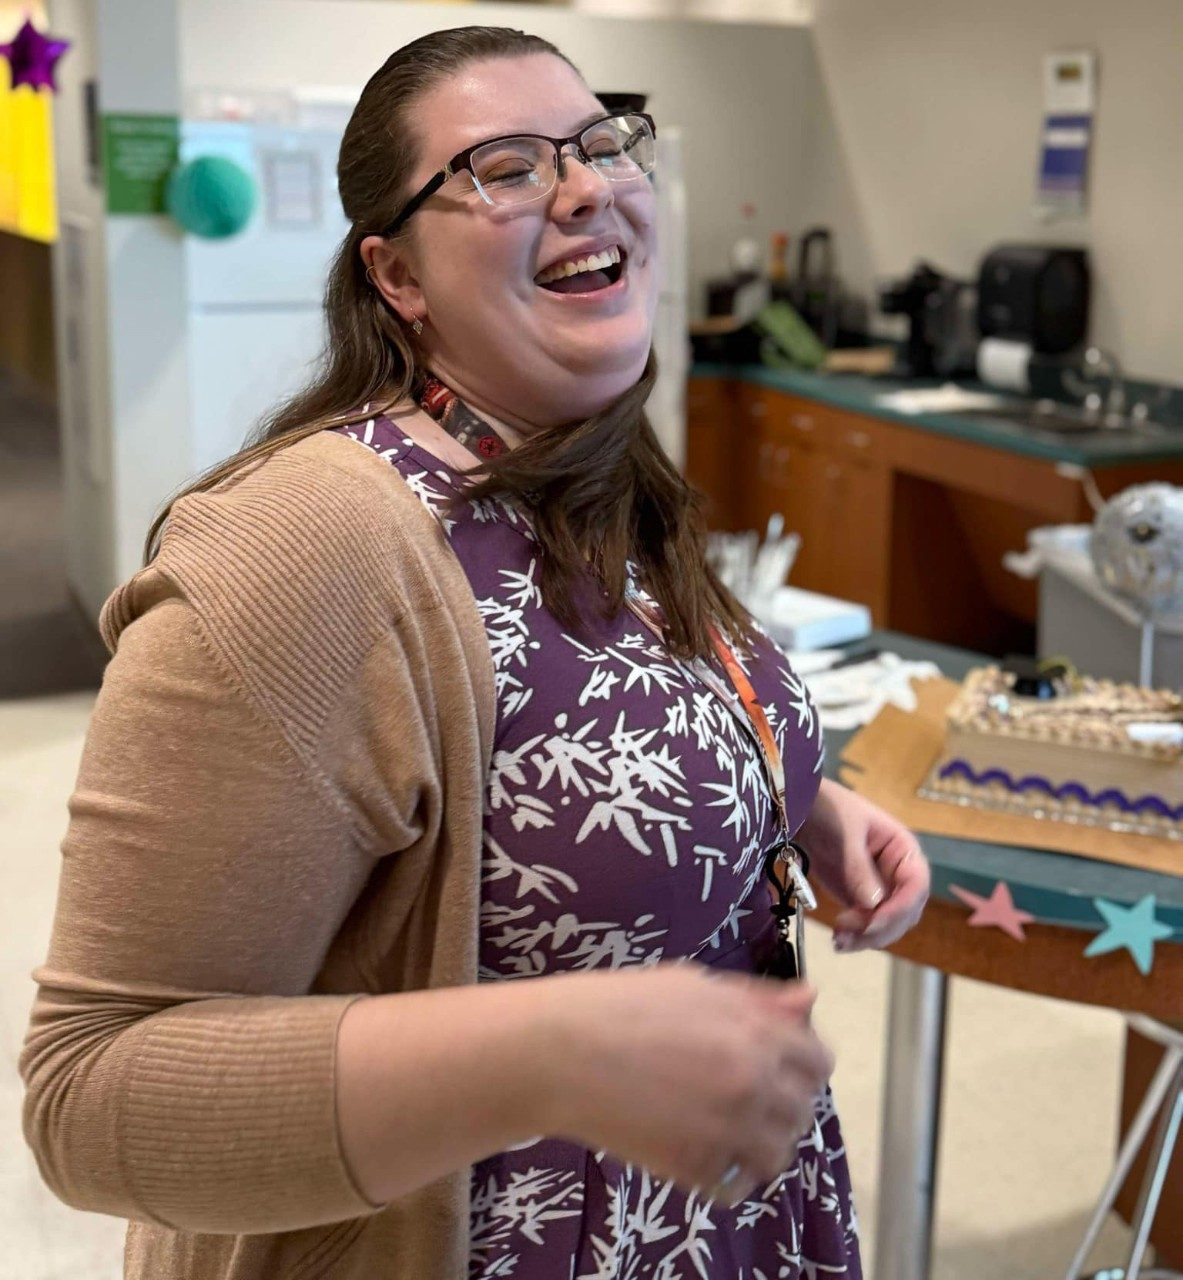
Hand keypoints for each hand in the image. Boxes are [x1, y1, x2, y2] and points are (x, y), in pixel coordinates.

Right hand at [534, 964, 833, 1204]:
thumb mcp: (694, 983)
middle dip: (781, 1104)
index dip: (802, 1064)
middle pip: (803, 1111)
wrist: (561, 1050)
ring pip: (776, 1155)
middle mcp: (753, 1082)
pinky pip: (737, 1186)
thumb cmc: (621, 1004)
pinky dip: (727, 1175)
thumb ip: (757, 998)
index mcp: (755, 1031)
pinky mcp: (696, 1168)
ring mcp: (727, 1130)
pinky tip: (703, 1153)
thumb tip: (808, 1001)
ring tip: (724, 1128)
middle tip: (742, 1095)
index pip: (818, 1062)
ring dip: (759, 1143)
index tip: (777, 1065)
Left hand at [797, 778, 929, 951]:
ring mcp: (881, 889)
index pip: (916, 885)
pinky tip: (838, 941)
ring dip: (866, 938)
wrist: (802, 811)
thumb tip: (874, 904)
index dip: (901, 908)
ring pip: (887, 925)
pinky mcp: (861, 900)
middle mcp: (898, 873)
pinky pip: (866, 926)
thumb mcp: (845, 834)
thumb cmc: (830, 811)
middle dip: (880, 927)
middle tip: (849, 929)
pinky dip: (855, 937)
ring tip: (839, 940)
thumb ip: (858, 868)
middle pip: (905, 912)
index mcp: (903, 850)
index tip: (875, 921)